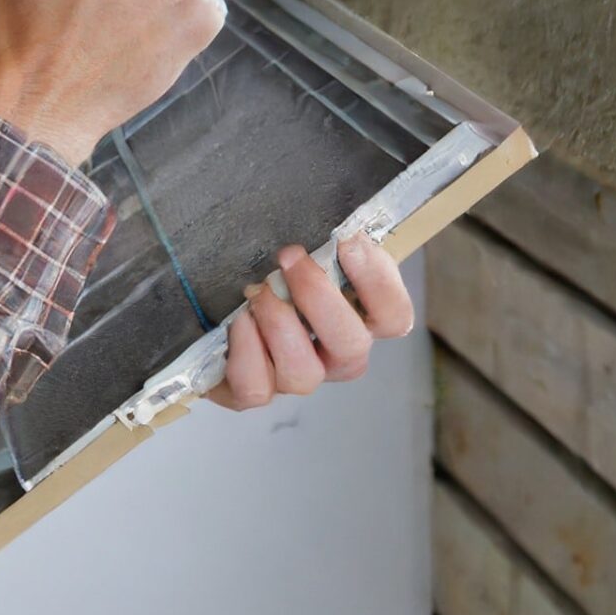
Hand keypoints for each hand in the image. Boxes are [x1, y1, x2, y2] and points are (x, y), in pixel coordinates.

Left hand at [206, 236, 414, 410]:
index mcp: (359, 318)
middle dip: (319, 298)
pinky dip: (246, 350)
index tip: (347, 242)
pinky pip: (257, 388)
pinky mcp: (254, 389)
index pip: (394, 316)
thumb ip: (330, 242)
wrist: (222, 299)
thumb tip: (346, 225)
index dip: (376, 282)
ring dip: (280, 324)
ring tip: (259, 291)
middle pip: (352, 347)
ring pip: (304, 374)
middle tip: (289, 257)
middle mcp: (335, 356)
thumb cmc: (277, 267)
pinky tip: (239, 319)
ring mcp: (297, 377)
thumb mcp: (309, 249)